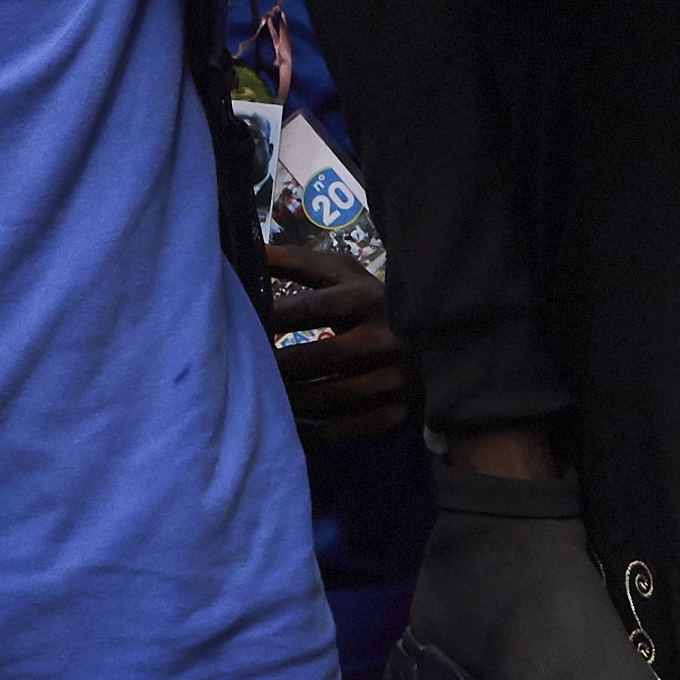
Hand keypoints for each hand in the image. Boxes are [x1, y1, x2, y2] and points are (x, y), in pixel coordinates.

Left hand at [258, 223, 413, 445]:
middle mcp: (385, 339)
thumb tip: (252, 250)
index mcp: (368, 299)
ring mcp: (395, 381)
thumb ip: (297, 263)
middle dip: (276, 365)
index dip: (271, 318)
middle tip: (240, 368)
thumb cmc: (372, 302)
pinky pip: (345, 430)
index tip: (240, 325)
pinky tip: (287, 424)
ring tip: (256, 397)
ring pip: (328, 398)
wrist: (440, 342)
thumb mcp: (343, 275)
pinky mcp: (398, 415)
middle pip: (317, 358)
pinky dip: (311, 430)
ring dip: (288, 400)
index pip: (309, 309)